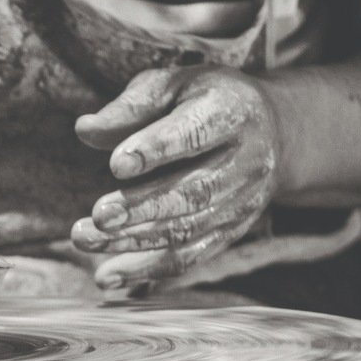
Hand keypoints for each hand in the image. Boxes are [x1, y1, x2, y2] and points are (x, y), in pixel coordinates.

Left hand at [70, 66, 281, 290]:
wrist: (275, 131)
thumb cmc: (206, 100)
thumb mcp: (173, 85)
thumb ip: (131, 107)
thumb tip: (85, 130)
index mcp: (232, 112)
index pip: (195, 133)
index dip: (157, 149)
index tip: (116, 164)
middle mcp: (246, 162)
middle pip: (194, 191)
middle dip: (143, 207)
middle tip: (99, 215)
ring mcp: (243, 202)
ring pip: (188, 230)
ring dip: (134, 241)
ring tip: (85, 239)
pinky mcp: (231, 231)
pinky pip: (189, 256)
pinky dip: (146, 269)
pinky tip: (106, 275)